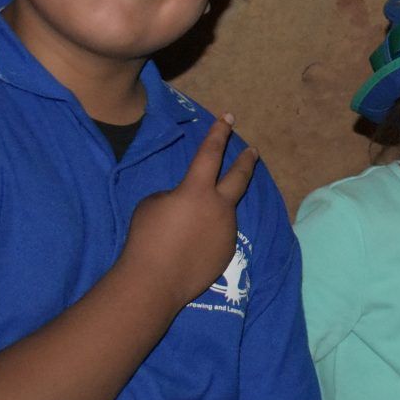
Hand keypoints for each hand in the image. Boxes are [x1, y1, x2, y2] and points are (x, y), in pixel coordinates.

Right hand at [120, 114, 257, 307]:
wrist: (155, 280)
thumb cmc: (146, 237)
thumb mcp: (153, 204)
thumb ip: (177, 196)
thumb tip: (190, 203)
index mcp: (197, 190)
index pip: (210, 153)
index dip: (218, 133)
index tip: (228, 118)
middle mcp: (219, 207)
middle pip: (239, 177)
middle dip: (246, 161)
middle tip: (252, 151)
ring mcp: (227, 230)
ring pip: (223, 212)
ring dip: (212, 212)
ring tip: (189, 225)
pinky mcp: (227, 251)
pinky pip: (218, 235)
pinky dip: (207, 235)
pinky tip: (191, 246)